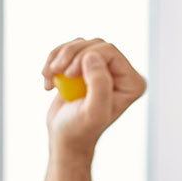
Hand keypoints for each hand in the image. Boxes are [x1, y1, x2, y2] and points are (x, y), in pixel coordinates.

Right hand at [42, 38, 146, 157]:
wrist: (65, 136)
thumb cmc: (80, 128)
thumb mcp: (93, 112)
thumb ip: (99, 85)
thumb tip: (93, 56)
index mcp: (132, 83)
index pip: (110, 51)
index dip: (86, 56)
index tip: (70, 74)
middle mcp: (122, 74)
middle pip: (95, 44)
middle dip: (71, 54)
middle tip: (57, 72)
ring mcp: (104, 69)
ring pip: (81, 44)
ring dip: (59, 57)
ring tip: (49, 75)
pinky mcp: (86, 68)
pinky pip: (70, 49)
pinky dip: (54, 60)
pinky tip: (48, 80)